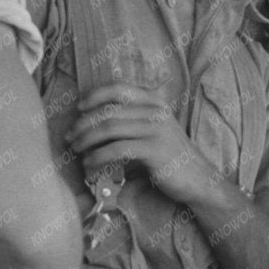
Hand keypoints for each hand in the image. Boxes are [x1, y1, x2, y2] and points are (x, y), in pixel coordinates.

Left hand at [68, 84, 220, 209]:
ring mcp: (156, 129)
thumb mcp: (155, 130)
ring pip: (109, 129)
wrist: (199, 179)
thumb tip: (93, 120)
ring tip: (77, 151)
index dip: (94, 95)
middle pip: (109, 111)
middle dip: (83, 124)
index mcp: (155, 101)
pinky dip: (98, 158)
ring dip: (87, 141)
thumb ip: (133, 119)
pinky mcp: (154, 150)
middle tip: (70, 137)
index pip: (118, 88)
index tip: (78, 108)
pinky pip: (117, 150)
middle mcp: (156, 111)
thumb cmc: (171, 157)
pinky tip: (89, 166)